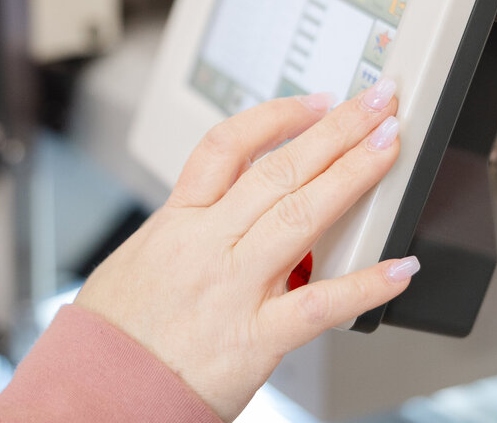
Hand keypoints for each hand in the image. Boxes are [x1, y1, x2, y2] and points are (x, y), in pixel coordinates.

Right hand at [75, 79, 420, 420]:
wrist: (96, 393)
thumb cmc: (116, 333)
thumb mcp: (142, 257)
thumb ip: (191, 227)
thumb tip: (233, 202)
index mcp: (177, 221)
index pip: (229, 146)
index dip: (278, 116)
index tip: (317, 103)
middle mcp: (207, 245)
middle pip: (280, 169)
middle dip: (336, 129)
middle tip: (376, 103)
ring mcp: (234, 289)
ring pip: (301, 217)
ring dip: (352, 176)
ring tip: (388, 147)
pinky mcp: (255, 339)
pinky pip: (320, 305)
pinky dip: (366, 285)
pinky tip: (400, 267)